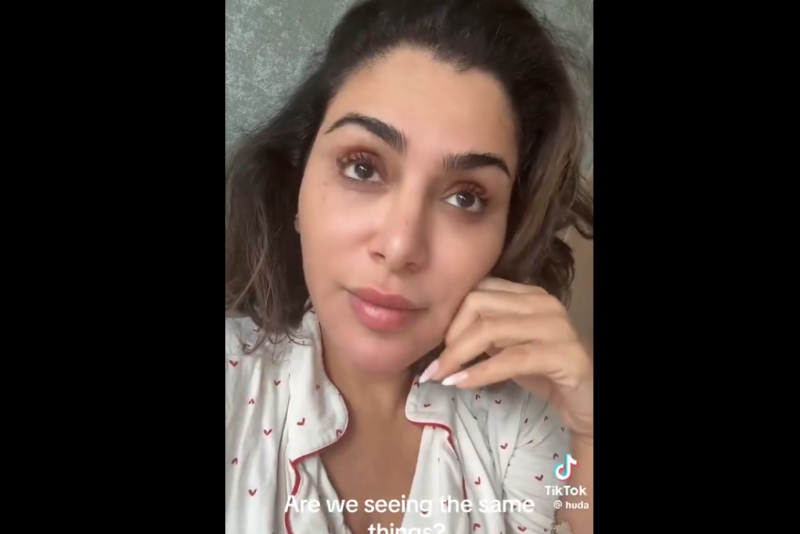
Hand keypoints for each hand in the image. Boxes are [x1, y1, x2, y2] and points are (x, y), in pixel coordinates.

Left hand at [420, 277, 593, 442]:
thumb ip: (483, 333)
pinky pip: (511, 359)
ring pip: (491, 329)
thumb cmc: (545, 373)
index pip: (477, 289)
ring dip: (458, 355)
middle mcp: (543, 303)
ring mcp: (557, 327)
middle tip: (436, 366)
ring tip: (441, 376)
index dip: (449, 317)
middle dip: (449, 336)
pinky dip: (481, 372)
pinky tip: (462, 384)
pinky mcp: (565, 356)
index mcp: (529, 295)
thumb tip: (441, 334)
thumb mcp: (508, 347)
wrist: (587, 401)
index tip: (434, 346)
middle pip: (478, 303)